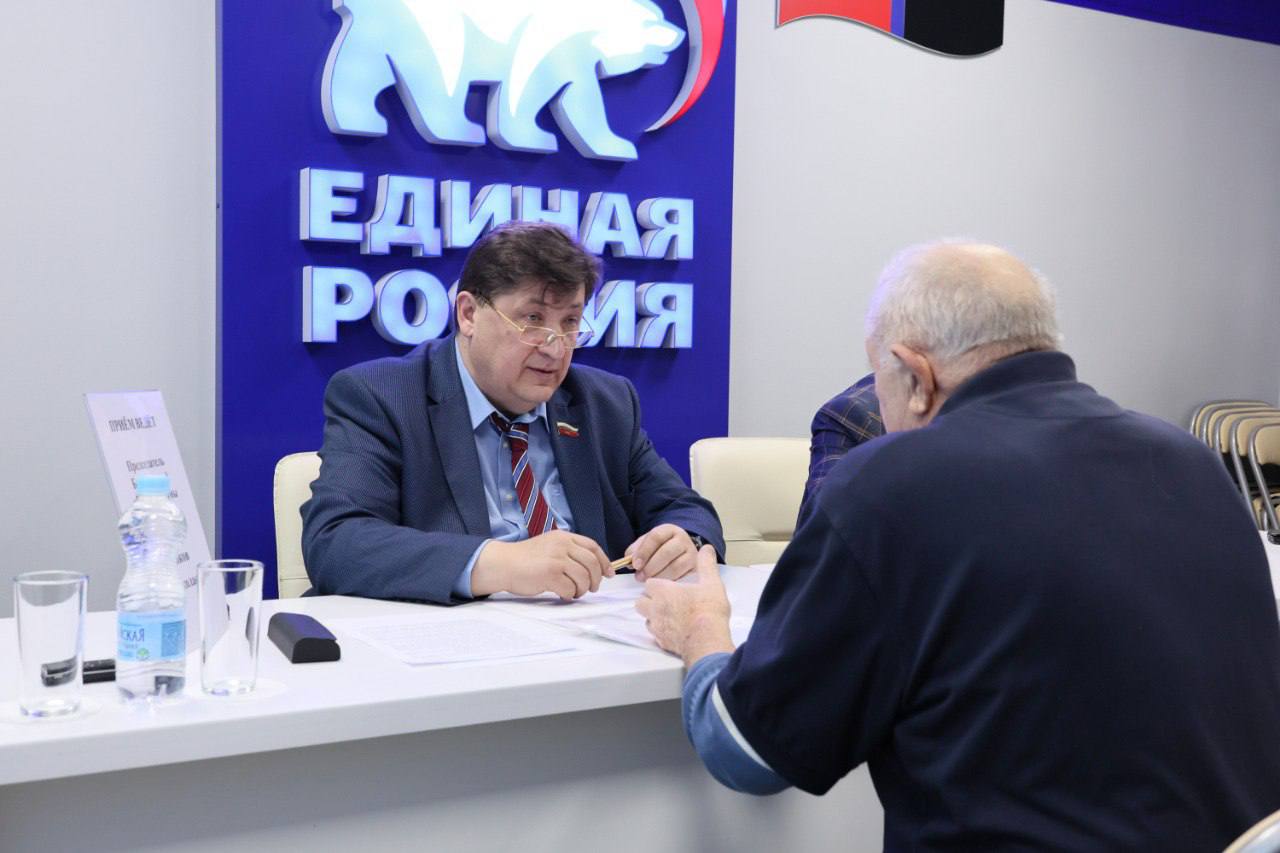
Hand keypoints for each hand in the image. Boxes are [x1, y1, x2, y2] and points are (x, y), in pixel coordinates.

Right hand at [472, 531, 611, 599]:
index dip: (604, 562)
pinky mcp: (550, 574)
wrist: (503, 564)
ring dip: (582, 589)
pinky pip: (570, 588)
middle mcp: (562, 545)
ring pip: (583, 577)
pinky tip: (563, 594)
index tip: (609, 574)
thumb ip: (569, 552)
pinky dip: (570, 594)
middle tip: (592, 588)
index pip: (593, 547)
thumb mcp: (550, 546)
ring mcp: (556, 559)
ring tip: (575, 592)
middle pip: (592, 563)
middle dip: (596, 579)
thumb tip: (592, 568)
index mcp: (564, 537)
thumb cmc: (526, 559)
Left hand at [625, 523, 698, 580]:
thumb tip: (629, 560)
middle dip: (650, 567)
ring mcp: (692, 554)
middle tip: (639, 577)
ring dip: (658, 576)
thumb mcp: (648, 544)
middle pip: (666, 552)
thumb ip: (637, 550)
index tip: (635, 565)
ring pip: (675, 566)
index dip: (643, 552)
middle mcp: (683, 539)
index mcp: (669, 530)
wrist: (681, 553)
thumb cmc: (660, 549)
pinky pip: (682, 577)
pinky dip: (669, 583)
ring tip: (648, 582)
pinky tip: (661, 586)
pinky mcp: (696, 568)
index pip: (656, 537)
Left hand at [636, 545, 733, 664]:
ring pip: (646, 618)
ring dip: (653, 615)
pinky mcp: (661, 642)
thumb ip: (706, 564)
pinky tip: (674, 630)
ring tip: (670, 615)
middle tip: (667, 600)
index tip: (668, 586)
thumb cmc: (708, 610)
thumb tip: (707, 548)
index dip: (657, 584)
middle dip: (650, 599)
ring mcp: (656, 627)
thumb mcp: (711, 583)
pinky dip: (660, 631)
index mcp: (663, 591)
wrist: (707, 641)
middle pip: (640, 601)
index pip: (649, 583)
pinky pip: (654, 634)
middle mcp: (655, 608)